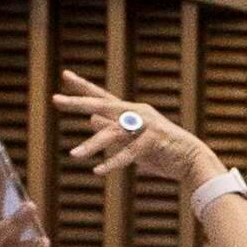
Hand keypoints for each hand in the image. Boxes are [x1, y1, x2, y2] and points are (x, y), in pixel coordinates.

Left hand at [53, 70, 221, 186]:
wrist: (191, 161)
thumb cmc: (162, 152)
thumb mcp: (132, 141)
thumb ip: (113, 130)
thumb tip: (91, 119)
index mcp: (131, 112)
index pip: (103, 97)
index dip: (84, 87)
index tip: (65, 75)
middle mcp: (137, 113)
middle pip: (103, 105)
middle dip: (78, 103)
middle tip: (55, 99)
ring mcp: (146, 125)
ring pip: (113, 133)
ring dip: (92, 145)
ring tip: (73, 155)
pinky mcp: (154, 140)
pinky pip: (129, 153)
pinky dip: (114, 162)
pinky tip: (98, 171)